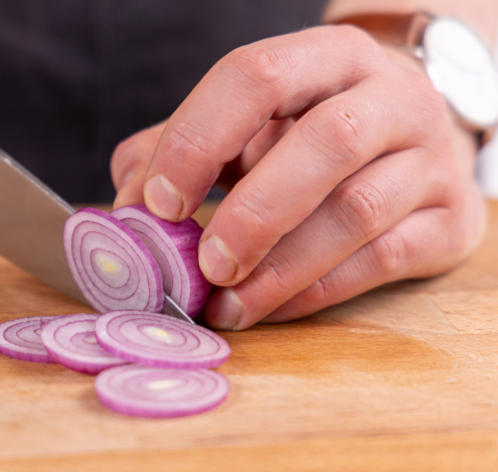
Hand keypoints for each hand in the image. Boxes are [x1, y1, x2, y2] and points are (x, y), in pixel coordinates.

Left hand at [111, 25, 486, 329]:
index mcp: (327, 58)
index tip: (157, 204)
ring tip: (227, 306)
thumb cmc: (311, 131)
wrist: (414, 139)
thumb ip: (181, 147)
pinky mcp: (451, 220)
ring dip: (281, 270)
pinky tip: (268, 308)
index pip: (258, 76)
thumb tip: (124, 200)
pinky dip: (315, 293)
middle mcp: (392, 97)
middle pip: (329, 142)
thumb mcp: (249, 123)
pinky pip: (383, 261)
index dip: (200, 138)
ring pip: (358, 212)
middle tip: (205, 266)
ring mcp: (431, 159)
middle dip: (255, 212)